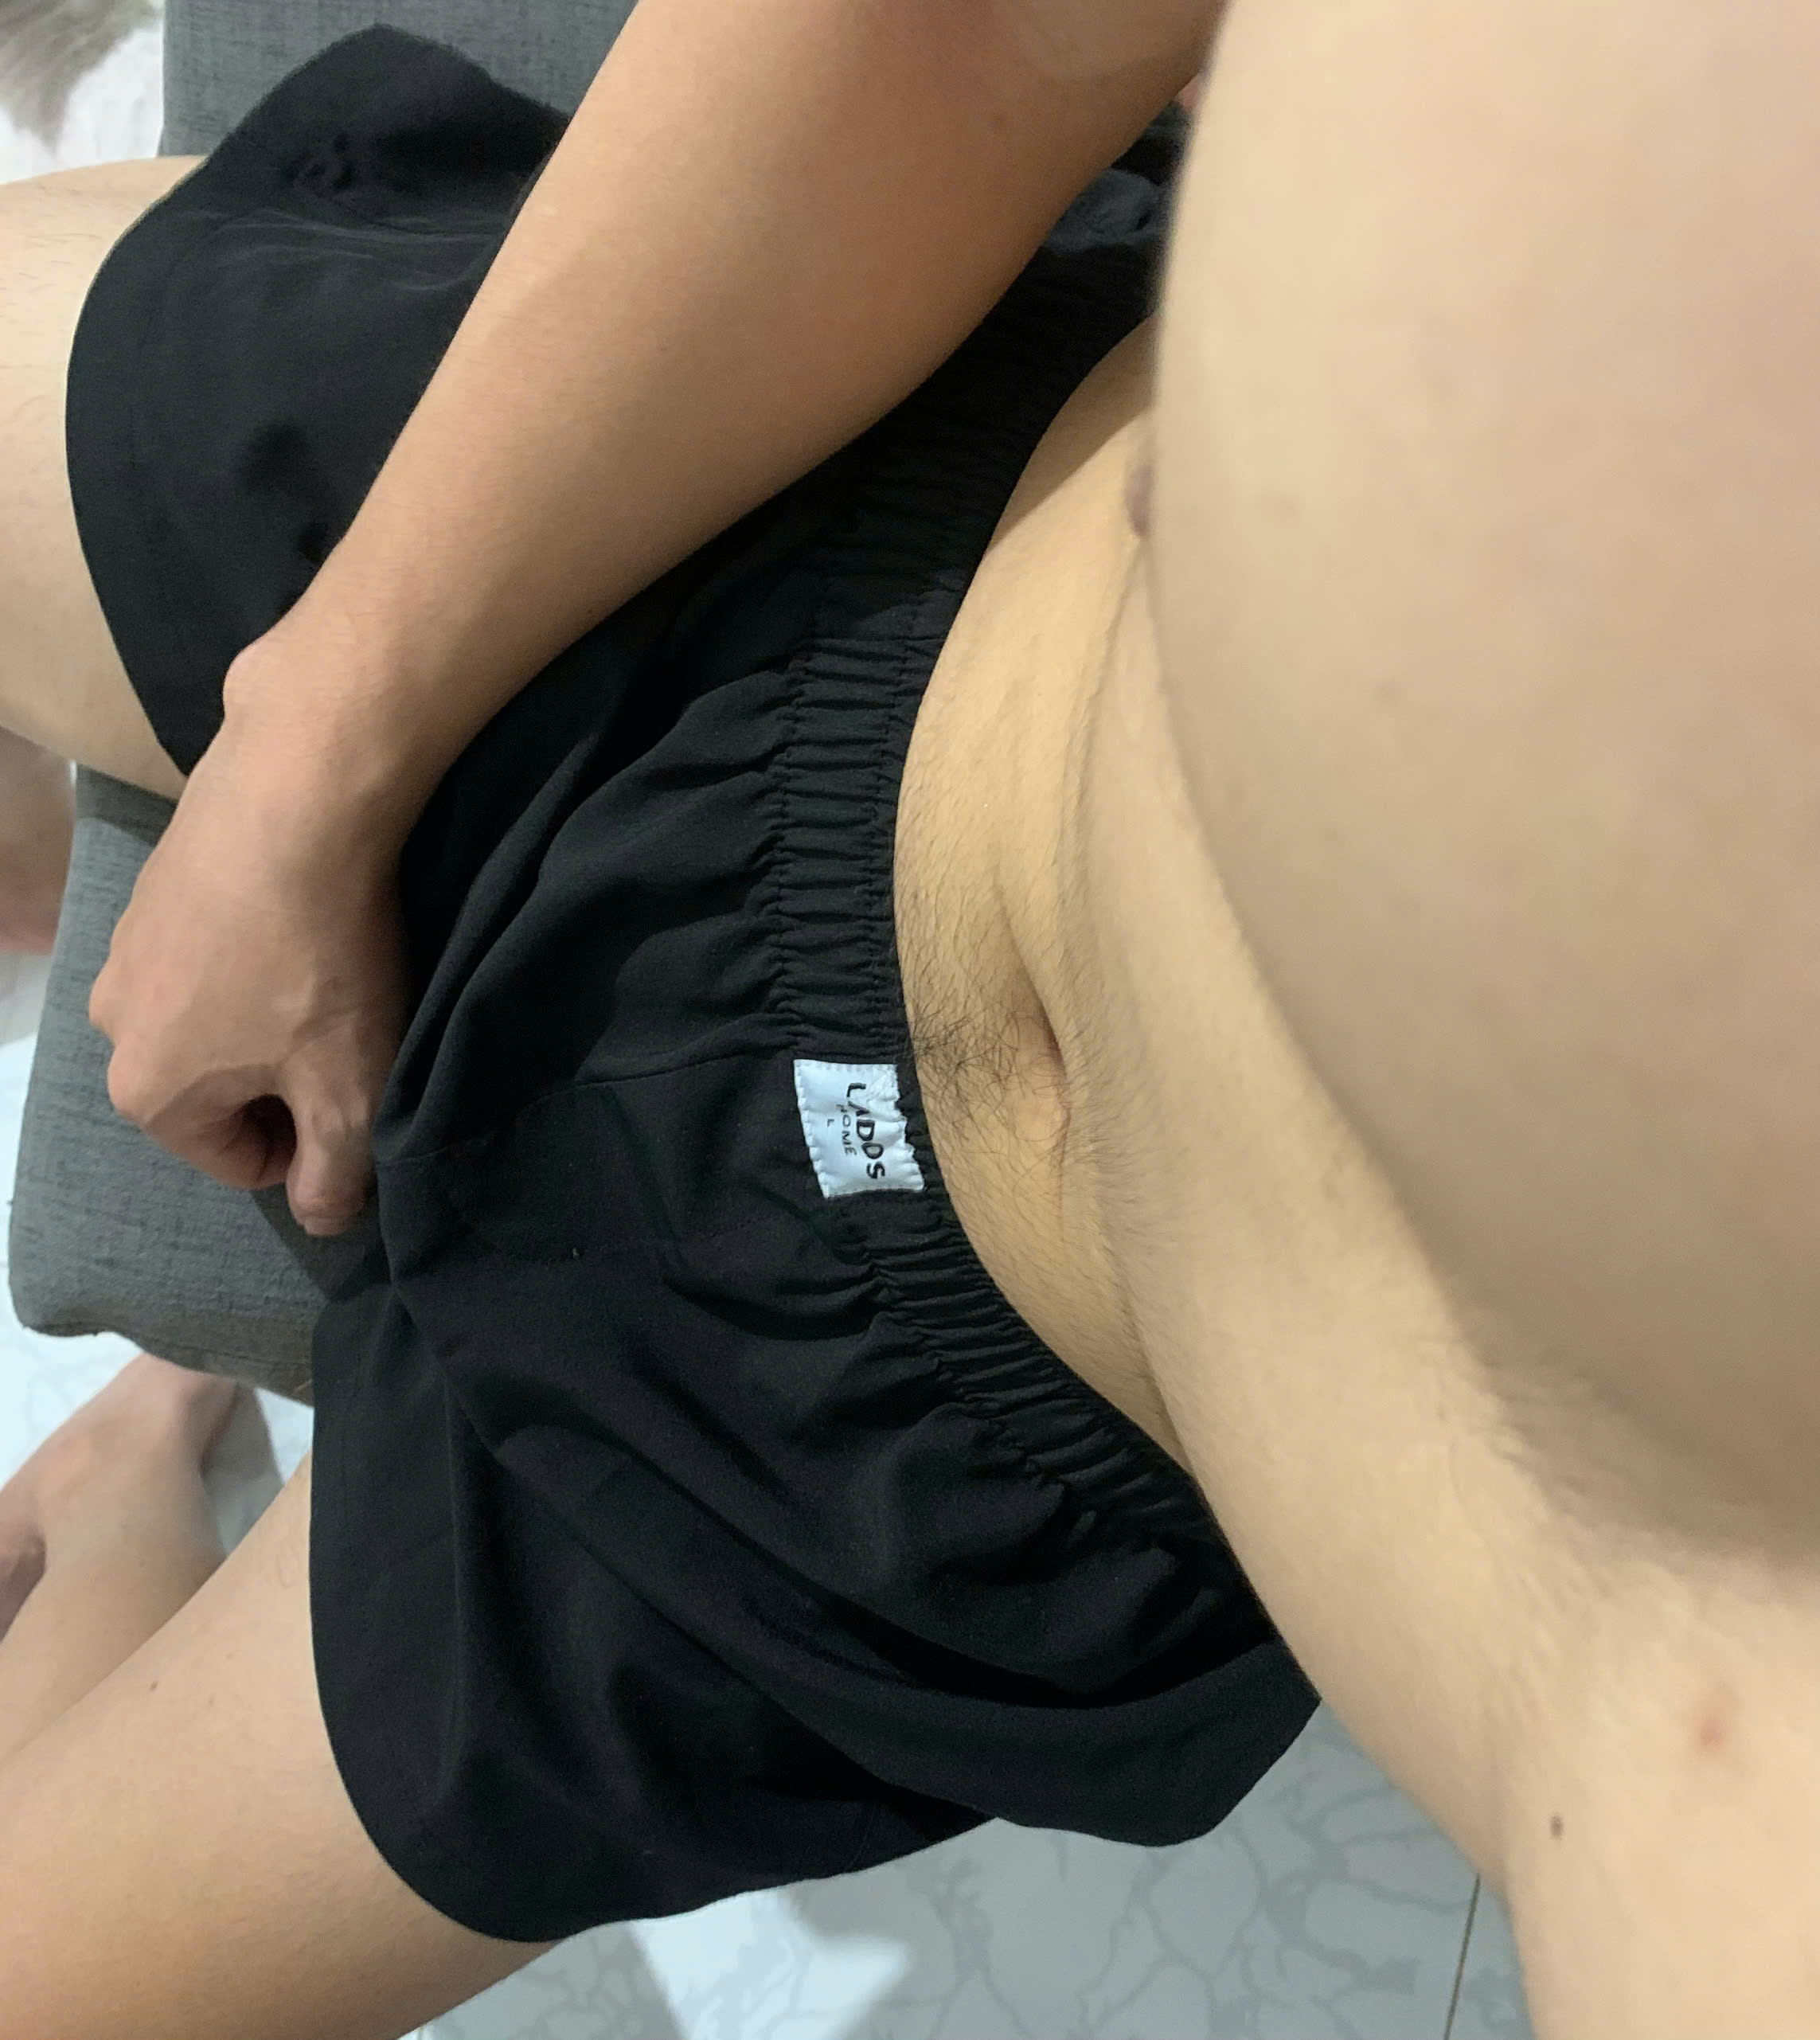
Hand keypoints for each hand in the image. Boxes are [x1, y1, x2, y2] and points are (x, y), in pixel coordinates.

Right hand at [89, 697, 409, 1238]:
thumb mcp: (350, 1090)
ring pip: (215, 1020)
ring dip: (272, 1017)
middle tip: (353, 1037)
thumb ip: (335, 1173)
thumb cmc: (322, 962)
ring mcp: (124, 948)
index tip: (356, 1100)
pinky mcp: (152, 888)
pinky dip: (258, 956)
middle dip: (287, 1079)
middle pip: (220, 1090)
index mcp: (148, 1092)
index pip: (240, 1163)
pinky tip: (306, 927)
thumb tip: (323, 1220)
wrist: (296, 800)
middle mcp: (110, 1023)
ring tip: (333, 978)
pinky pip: (213, 954)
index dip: (310, 1147)